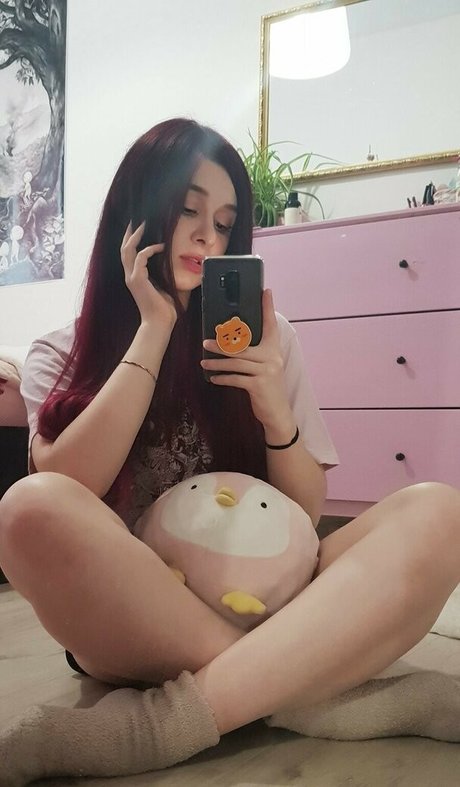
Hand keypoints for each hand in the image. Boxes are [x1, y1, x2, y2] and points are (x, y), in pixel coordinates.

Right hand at [121, 222, 176, 329]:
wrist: (160, 323)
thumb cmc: (165, 309)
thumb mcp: (167, 286)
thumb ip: (168, 274)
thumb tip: (179, 262)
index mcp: (135, 277)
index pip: (130, 254)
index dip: (134, 240)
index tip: (141, 228)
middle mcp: (130, 275)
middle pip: (124, 248)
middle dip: (130, 233)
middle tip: (136, 220)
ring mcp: (132, 277)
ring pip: (127, 249)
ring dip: (136, 235)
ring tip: (143, 224)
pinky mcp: (137, 279)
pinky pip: (141, 257)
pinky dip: (150, 249)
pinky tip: (161, 246)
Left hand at [201, 290, 293, 433]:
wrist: (278, 412)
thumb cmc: (267, 386)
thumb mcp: (264, 366)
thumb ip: (254, 353)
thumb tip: (232, 342)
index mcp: (273, 349)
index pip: (271, 324)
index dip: (268, 307)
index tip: (265, 291)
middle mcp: (272, 357)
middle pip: (242, 345)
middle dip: (221, 344)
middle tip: (205, 342)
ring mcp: (266, 371)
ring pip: (236, 362)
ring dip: (218, 363)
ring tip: (205, 363)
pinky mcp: (259, 385)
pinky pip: (236, 379)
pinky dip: (223, 378)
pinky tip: (213, 378)